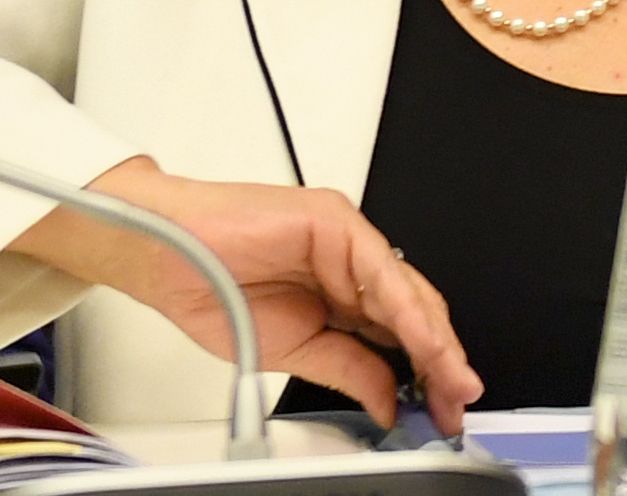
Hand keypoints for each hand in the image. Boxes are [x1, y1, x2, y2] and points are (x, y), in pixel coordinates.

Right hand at [13, 158, 479, 431]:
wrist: (166, 258)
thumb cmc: (214, 289)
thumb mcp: (295, 353)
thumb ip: (349, 370)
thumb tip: (389, 402)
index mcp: (342, 293)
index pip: (401, 333)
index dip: (430, 370)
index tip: (447, 406)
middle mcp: (352, 263)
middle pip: (415, 311)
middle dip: (441, 360)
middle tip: (459, 399)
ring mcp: (347, 239)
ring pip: (407, 289)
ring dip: (434, 337)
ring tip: (451, 377)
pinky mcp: (336, 220)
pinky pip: (380, 266)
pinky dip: (403, 305)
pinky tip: (420, 339)